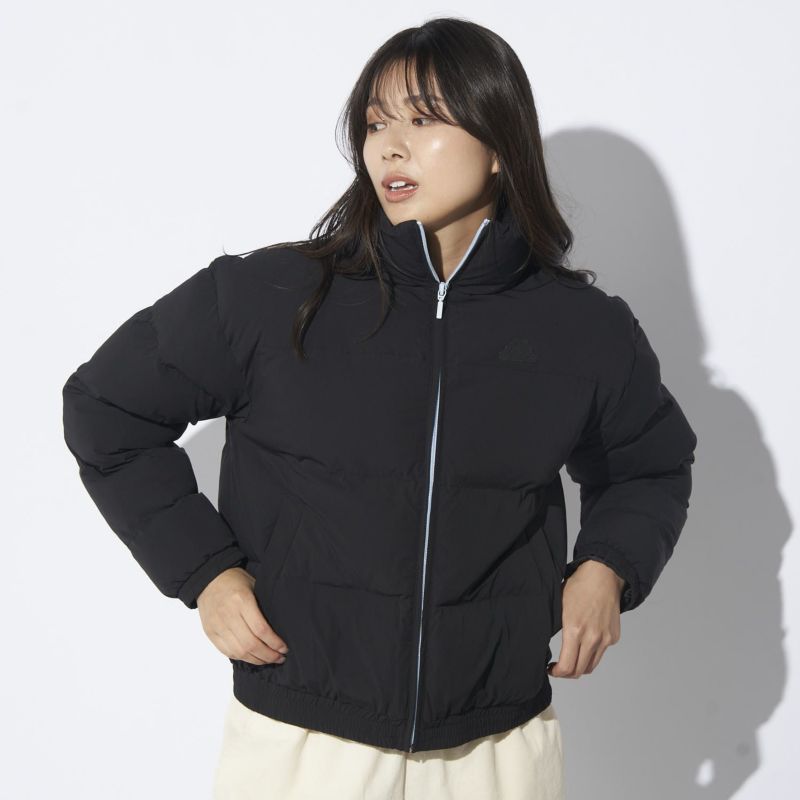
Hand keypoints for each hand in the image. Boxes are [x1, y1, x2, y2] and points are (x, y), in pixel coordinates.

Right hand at [196, 566, 289, 665]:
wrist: (208, 579)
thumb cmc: (235, 580)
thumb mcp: (254, 585)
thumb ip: (264, 604)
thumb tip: (281, 626)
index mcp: (242, 600)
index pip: (261, 629)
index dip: (274, 642)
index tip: (284, 648)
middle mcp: (228, 614)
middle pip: (251, 644)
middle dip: (268, 655)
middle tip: (280, 658)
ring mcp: (217, 625)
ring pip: (239, 651)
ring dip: (257, 660)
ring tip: (269, 660)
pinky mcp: (210, 632)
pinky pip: (227, 652)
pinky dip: (242, 658)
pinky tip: (253, 658)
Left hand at [547, 559, 623, 677]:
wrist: (603, 576)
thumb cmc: (578, 587)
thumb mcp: (559, 607)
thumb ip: (557, 629)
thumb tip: (548, 646)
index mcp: (575, 630)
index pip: (567, 667)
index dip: (556, 673)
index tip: (550, 669)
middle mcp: (592, 638)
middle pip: (580, 671)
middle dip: (567, 673)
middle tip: (559, 668)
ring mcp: (605, 639)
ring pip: (591, 665)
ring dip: (580, 666)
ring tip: (571, 659)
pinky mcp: (614, 637)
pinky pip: (601, 653)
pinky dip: (592, 653)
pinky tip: (584, 643)